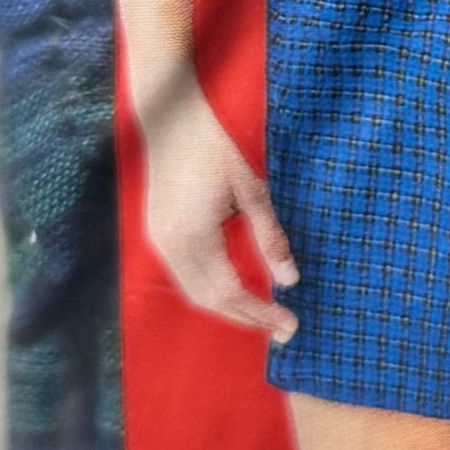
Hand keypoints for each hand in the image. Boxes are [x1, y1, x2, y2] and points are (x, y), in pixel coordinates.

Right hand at [141, 77, 299, 342]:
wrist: (171, 121)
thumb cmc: (215, 148)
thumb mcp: (251, 189)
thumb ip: (269, 236)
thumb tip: (290, 280)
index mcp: (192, 237)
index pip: (228, 292)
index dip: (259, 313)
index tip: (289, 326)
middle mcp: (169, 248)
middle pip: (208, 301)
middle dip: (246, 317)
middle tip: (283, 329)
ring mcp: (158, 242)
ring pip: (194, 292)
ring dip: (228, 307)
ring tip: (265, 314)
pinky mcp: (158, 234)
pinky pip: (185, 276)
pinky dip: (212, 289)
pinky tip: (236, 288)